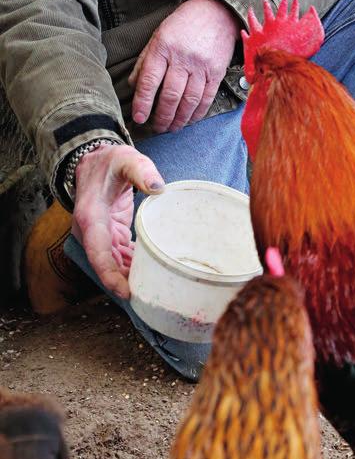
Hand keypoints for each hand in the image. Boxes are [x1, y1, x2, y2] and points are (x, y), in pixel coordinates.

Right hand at [71, 144, 163, 298]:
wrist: (95, 162)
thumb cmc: (110, 161)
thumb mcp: (126, 159)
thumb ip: (141, 170)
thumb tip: (158, 187)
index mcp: (91, 217)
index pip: (98, 253)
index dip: (109, 275)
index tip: (125, 292)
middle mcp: (91, 233)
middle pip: (106, 267)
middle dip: (124, 285)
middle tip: (150, 299)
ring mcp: (100, 237)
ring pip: (114, 265)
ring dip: (131, 278)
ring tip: (155, 293)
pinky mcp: (110, 236)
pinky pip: (120, 258)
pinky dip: (133, 268)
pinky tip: (151, 276)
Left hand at [129, 0, 239, 132]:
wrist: (216, 12)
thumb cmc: (182, 25)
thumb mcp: (158, 37)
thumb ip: (145, 61)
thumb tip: (133, 86)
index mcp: (162, 48)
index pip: (149, 81)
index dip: (143, 103)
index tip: (139, 118)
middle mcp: (182, 58)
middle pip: (170, 95)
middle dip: (162, 117)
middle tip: (156, 128)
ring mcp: (201, 66)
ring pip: (189, 101)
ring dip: (179, 119)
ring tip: (171, 128)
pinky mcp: (217, 72)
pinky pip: (206, 98)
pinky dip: (197, 113)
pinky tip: (189, 120)